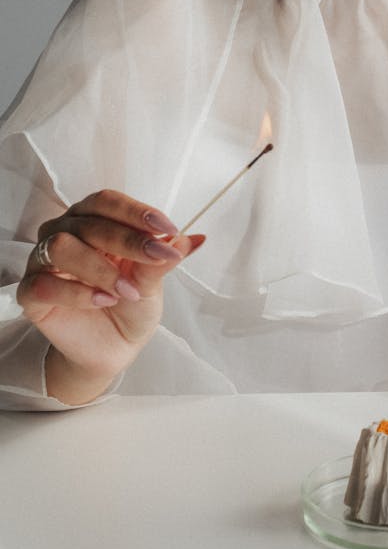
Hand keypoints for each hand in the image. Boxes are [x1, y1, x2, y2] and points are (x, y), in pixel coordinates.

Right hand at [16, 189, 204, 402]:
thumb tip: (194, 239)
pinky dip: (77, 292)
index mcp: (93, 220)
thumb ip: (164, 258)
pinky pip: (43, 284)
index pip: (107, 202)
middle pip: (89, 222)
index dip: (136, 212)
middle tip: (157, 256)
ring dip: (100, 268)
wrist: (115, 347)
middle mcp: (64, 233)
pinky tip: (101, 301)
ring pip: (62, 246)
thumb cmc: (130, 304)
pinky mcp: (32, 293)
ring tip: (126, 290)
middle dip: (128, 240)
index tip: (168, 228)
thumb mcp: (152, 280)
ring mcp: (44, 262)